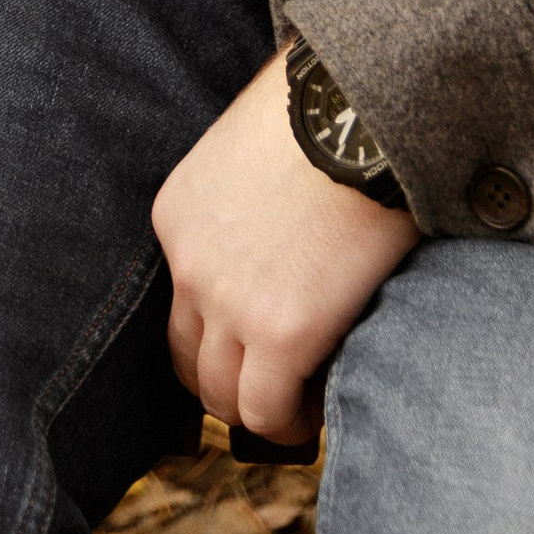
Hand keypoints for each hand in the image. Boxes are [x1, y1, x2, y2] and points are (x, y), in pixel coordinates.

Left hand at [154, 55, 419, 446]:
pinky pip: (268, 411)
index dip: (221, 334)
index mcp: (177, 217)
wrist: (356, 110)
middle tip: (277, 387)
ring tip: (304, 403)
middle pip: (189, 360)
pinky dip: (290, 423)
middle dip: (230, 382)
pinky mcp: (281, 334)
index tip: (260, 343)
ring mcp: (230, 304)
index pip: (183, 304)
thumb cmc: (321, 116)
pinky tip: (320, 408)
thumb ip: (246, 206)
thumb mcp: (251, 154)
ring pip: (223, 396)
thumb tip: (278, 239)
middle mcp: (189, 266)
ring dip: (261, 409)